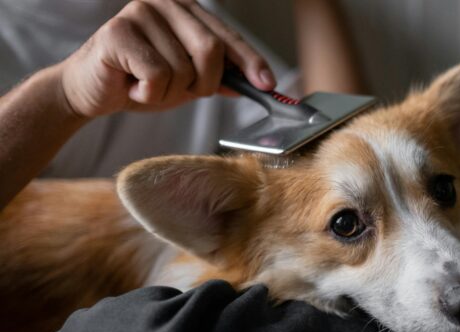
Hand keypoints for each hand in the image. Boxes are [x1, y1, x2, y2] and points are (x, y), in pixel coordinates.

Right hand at [58, 0, 274, 116]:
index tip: (267, 84)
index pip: (227, 37)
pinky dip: (148, 94)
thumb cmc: (141, 80)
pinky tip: (132, 86)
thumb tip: (257, 83)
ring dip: (169, 93)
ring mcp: (140, 13)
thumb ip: (220, 77)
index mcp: (187, 10)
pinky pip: (156, 76)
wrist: (92, 90)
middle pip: (210, 50)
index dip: (250, 62)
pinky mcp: (117, 32)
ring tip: (147, 85)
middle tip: (184, 91)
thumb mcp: (189, 80)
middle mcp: (165, 3)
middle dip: (204, 83)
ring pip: (182, 69)